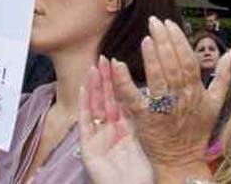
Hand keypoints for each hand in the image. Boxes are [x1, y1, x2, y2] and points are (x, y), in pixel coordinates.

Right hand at [79, 57, 153, 183]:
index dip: (118, 81)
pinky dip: (84, 104)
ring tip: (93, 66)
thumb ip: (141, 118)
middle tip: (103, 57)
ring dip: (94, 86)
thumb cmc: (142, 172)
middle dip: (104, 79)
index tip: (117, 62)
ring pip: (95, 106)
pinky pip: (86, 122)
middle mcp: (110, 130)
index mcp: (125, 128)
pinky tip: (85, 88)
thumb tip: (145, 93)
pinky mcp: (88, 147)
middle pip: (106, 99)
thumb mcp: (144, 138)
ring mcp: (98, 137)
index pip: (120, 99)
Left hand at [111, 17, 230, 174]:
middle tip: (155, 22)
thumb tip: (230, 53)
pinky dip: (125, 81)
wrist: (182, 161)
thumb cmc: (197, 132)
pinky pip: (134, 98)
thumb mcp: (216, 103)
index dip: (179, 41)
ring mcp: (163, 108)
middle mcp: (181, 98)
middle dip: (164, 41)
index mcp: (196, 91)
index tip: (170, 24)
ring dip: (152, 56)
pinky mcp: (145, 119)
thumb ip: (223, 76)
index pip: (188, 60)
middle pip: (173, 65)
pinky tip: (118, 65)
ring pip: (158, 78)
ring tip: (146, 38)